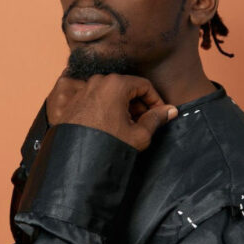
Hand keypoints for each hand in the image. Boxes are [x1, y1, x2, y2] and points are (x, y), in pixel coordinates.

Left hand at [46, 73, 177, 150]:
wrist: (75, 162)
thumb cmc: (106, 146)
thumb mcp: (138, 135)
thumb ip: (156, 119)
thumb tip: (171, 110)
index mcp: (116, 84)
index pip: (144, 85)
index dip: (155, 100)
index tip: (159, 114)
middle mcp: (98, 81)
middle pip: (127, 87)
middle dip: (138, 104)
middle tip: (144, 123)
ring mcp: (83, 88)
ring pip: (111, 92)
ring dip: (122, 106)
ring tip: (126, 127)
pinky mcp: (72, 99)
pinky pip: (95, 97)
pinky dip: (106, 107)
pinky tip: (110, 125)